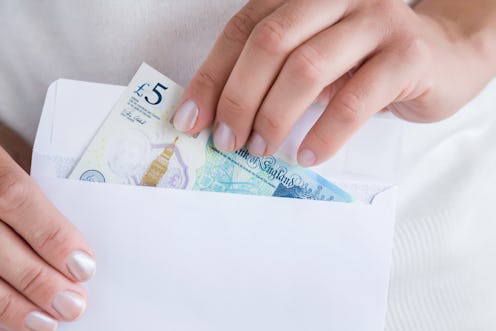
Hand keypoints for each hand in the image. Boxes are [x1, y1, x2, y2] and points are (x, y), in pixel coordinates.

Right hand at [0, 142, 94, 329]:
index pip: (16, 197)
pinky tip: (12, 318)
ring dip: (10, 303)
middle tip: (72, 304)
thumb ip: (31, 192)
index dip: (51, 234)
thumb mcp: (8, 156)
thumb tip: (72, 244)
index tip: (84, 266)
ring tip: (46, 322)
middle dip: (38, 279)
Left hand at [173, 0, 495, 165]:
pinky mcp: (406, 54)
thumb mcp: (313, 62)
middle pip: (270, 42)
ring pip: (308, 67)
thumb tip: (222, 117)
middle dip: (239, 98)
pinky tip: (307, 156)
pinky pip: (354, 99)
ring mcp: (374, 20)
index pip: (243, 30)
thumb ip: (275, 78)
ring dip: (275, 117)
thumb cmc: (366, 64)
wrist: (441, 58)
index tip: (191, 119)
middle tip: (228, 140)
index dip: (212, 76)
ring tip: (262, 149)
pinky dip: (324, 134)